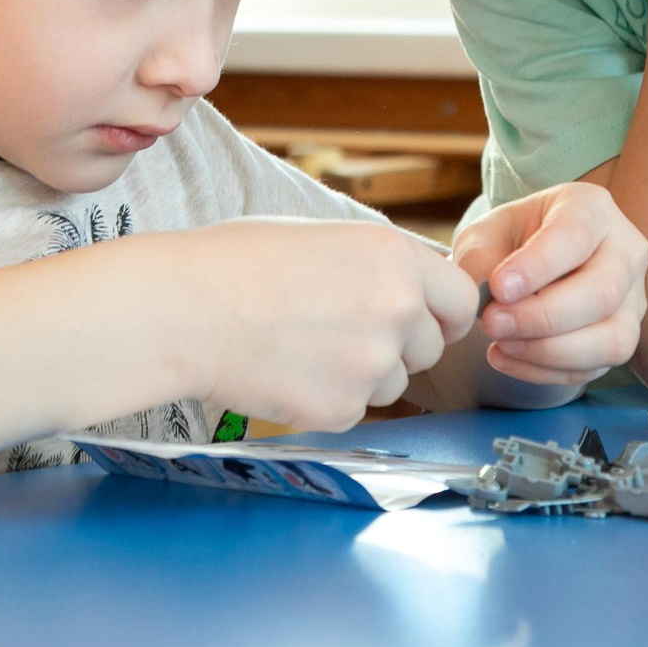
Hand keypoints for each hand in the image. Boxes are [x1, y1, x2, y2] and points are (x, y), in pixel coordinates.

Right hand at [185, 220, 479, 430]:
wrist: (187, 310)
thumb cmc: (236, 262)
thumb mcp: (322, 235)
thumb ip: (376, 264)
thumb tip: (405, 287)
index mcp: (395, 257)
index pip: (460, 299)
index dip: (442, 315)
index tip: (424, 322)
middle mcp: (397, 309)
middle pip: (432, 349)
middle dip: (400, 349)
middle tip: (343, 336)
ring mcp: (373, 364)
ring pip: (394, 385)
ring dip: (363, 376)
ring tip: (304, 349)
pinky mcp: (342, 409)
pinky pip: (354, 410)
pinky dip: (327, 399)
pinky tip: (287, 372)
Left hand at [450, 183, 647, 386]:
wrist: (529, 265)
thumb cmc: (512, 242)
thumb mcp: (486, 234)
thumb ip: (480, 258)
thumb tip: (487, 295)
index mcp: (593, 208)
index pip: (577, 235)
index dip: (539, 266)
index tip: (499, 287)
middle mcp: (626, 251)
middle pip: (603, 291)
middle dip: (543, 317)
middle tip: (492, 322)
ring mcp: (632, 299)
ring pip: (613, 339)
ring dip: (549, 351)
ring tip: (500, 343)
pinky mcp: (622, 338)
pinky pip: (595, 367)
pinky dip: (545, 371)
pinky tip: (506, 357)